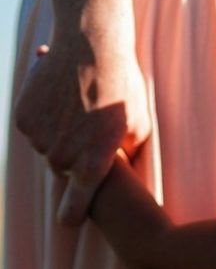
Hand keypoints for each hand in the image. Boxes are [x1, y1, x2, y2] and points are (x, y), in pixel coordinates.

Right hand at [15, 37, 150, 224]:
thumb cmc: (124, 89)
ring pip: (48, 148)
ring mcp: (39, 137)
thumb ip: (127, 158)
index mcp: (93, 165)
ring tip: (78, 111)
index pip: (77, 205)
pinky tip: (61, 99)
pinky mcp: (24, 117)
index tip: (69, 221)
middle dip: (76, 158)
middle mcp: (62, 157)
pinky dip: (44, 119)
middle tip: (89, 132)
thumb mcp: (138, 128)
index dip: (73, 214)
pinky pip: (34, 129)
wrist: (91, 46)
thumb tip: (124, 174)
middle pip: (65, 170)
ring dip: (60, 137)